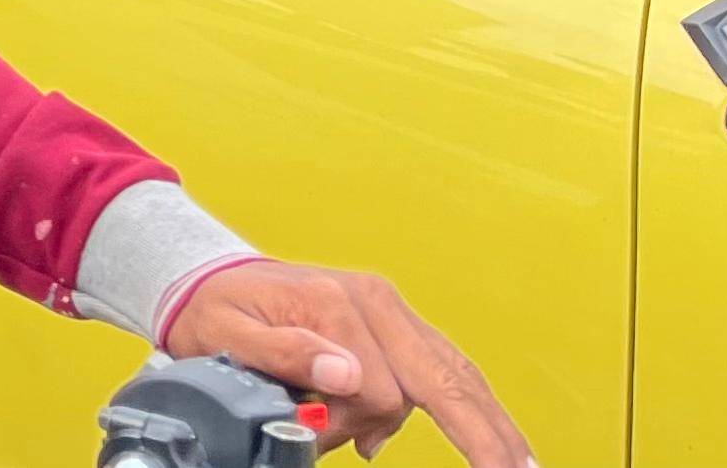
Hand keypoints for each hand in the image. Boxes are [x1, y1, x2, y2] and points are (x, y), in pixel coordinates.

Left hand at [162, 259, 528, 465]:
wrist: (210, 278)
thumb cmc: (216, 310)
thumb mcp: (226, 333)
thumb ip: (283, 353)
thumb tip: (344, 373)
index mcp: (334, 303)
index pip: (377, 388)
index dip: (357, 425)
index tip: (335, 440)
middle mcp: (375, 302)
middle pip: (444, 376)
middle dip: (483, 431)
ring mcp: (391, 312)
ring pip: (455, 374)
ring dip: (482, 423)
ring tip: (516, 462)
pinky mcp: (397, 325)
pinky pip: (445, 367)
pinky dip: (467, 404)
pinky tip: (493, 440)